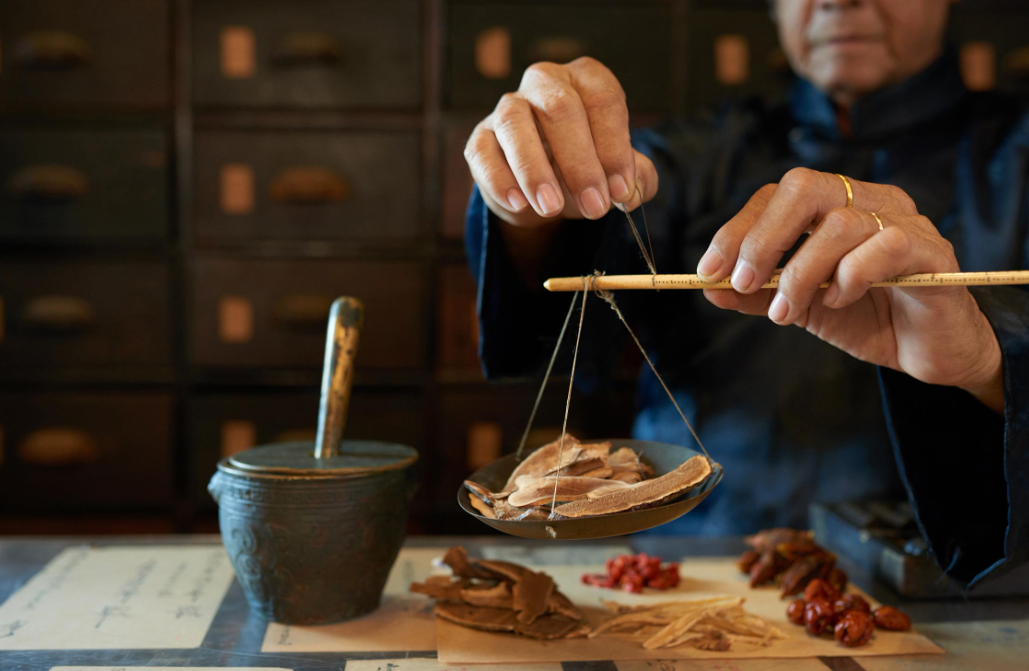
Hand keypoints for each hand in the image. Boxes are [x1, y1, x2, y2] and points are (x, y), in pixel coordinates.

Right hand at [464, 57, 657, 227]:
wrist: (542, 188)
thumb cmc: (584, 168)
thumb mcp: (617, 173)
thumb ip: (637, 178)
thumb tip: (634, 189)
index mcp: (586, 80)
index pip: (603, 100)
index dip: (615, 147)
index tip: (621, 190)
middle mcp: (545, 82)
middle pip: (560, 107)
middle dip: (580, 163)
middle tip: (595, 207)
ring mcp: (508, 106)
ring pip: (514, 124)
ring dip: (534, 170)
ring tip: (551, 208)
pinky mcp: (481, 137)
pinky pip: (483, 152)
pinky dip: (500, 180)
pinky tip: (519, 204)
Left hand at [698, 168, 1003, 412]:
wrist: (928, 353)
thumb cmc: (866, 318)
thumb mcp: (799, 307)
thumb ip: (757, 294)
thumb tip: (708, 287)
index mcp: (835, 205)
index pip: (778, 195)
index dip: (737, 229)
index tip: (708, 270)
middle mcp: (869, 201)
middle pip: (804, 187)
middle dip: (762, 238)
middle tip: (744, 283)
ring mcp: (904, 221)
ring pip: (839, 223)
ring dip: (800, 274)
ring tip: (786, 313)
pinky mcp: (933, 251)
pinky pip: (885, 247)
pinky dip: (851, 277)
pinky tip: (840, 302)